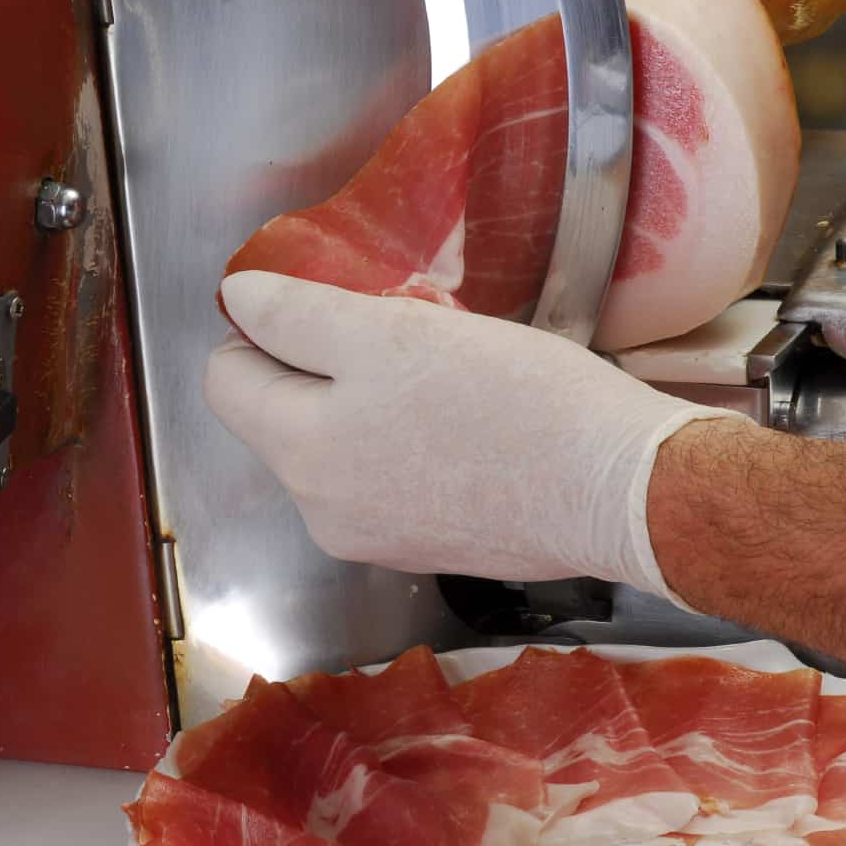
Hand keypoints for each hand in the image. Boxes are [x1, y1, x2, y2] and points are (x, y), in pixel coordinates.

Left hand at [204, 271, 744, 599]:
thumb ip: (298, 317)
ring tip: (440, 376)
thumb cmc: (513, 403)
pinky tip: (465, 422)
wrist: (619, 491)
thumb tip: (236, 299)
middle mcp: (321, 510)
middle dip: (322, 366)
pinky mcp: (427, 546)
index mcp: (299, 453)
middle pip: (282, 415)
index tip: (319, 302)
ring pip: (338, 445)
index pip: (226, 380)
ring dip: (368, 404)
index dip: (261, 328)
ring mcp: (374, 537)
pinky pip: (388, 478)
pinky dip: (409, 445)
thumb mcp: (394, 334)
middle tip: (398, 330)